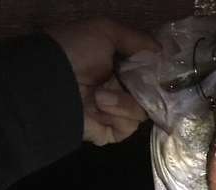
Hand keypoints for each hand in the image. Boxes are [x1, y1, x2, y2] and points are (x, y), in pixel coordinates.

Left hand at [46, 18, 160, 144]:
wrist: (51, 85)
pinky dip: (117, 117)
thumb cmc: (76, 52)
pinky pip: (129, 126)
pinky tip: (99, 108)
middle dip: (147, 89)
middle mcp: (120, 90)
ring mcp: (116, 113)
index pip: (150, 73)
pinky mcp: (111, 132)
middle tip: (134, 84)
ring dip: (123, 103)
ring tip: (99, 97)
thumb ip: (138, 40)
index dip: (159, 73)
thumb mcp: (106, 32)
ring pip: (142, 112)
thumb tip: (164, 52)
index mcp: (119, 66)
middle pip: (152, 95)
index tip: (164, 72)